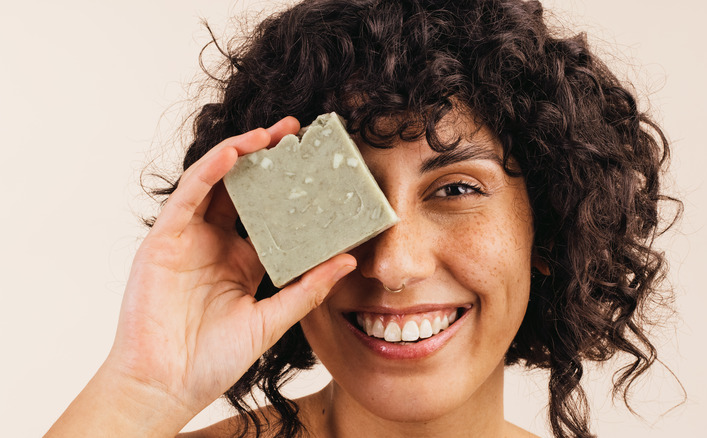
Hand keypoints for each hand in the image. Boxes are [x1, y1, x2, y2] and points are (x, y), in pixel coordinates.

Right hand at [46, 117, 355, 436]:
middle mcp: (215, 242)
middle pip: (242, 188)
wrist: (167, 385)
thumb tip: (348, 261)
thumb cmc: (214, 359)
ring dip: (239, 153)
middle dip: (266, 156)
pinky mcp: (164, 239)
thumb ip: (308, 289)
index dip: (290, 187)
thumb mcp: (272, 319)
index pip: (269, 213)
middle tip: (295, 131)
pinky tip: (232, 153)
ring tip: (268, 133)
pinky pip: (187, 197)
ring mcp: (188, 238)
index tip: (318, 165)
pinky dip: (209, 172)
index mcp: (242, 259)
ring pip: (214, 183)